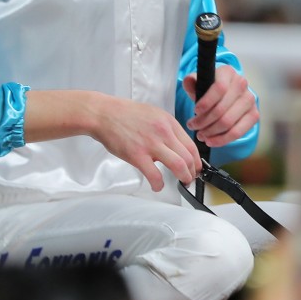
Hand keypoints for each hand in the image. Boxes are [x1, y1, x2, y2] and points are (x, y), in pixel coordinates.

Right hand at [25, 89, 201, 192]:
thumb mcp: (154, 114)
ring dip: (184, 177)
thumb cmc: (126, 115)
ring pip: (178, 165)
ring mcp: (151, 144)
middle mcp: (164, 132)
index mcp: (169, 122)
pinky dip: (159, 184)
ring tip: (182, 183)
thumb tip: (174, 147)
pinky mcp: (137, 155)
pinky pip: (154, 174)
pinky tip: (157, 186)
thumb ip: (166, 130)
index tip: (196, 168)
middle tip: (190, 178)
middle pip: (188, 157)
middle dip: (192, 172)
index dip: (196, 160)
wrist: (104, 114)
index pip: (191, 145)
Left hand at [182, 65, 258, 148]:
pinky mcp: (254, 115)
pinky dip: (222, 140)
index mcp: (228, 72)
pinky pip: (237, 132)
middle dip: (203, 121)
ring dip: (211, 132)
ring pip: (228, 122)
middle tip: (193, 126)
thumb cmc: (210, 90)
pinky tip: (211, 141)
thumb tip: (189, 81)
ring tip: (200, 135)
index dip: (206, 102)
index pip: (219, 88)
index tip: (195, 111)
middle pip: (222, 108)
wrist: (227, 95)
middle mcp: (242, 84)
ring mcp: (250, 100)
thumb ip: (191, 82)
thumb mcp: (199, 83)